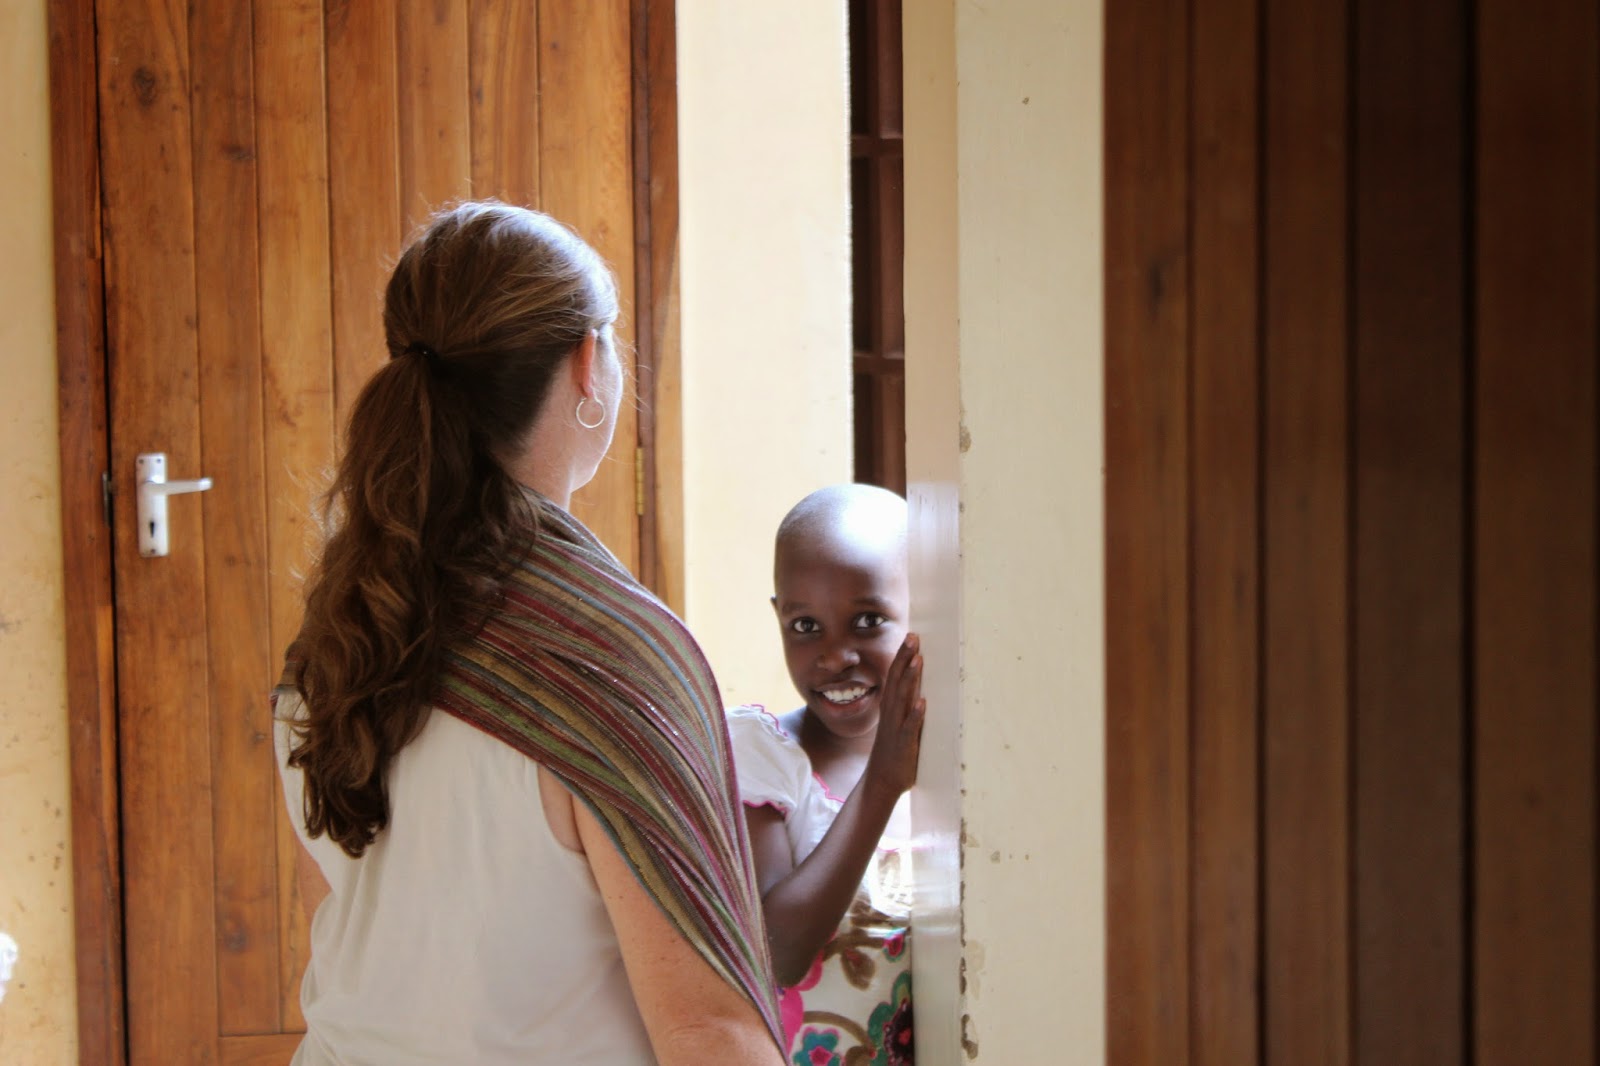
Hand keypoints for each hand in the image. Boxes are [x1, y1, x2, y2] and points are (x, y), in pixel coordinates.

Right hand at [864, 633, 925, 798]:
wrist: (881, 782)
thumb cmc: (894, 753)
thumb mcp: (899, 725)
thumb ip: (907, 707)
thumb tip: (920, 689)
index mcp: (891, 708)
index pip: (896, 676)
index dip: (902, 657)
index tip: (911, 636)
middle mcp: (892, 714)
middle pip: (897, 681)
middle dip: (905, 659)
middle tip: (913, 637)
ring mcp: (896, 729)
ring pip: (902, 699)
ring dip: (910, 679)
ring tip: (917, 660)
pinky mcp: (903, 745)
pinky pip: (909, 728)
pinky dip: (915, 715)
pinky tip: (922, 702)